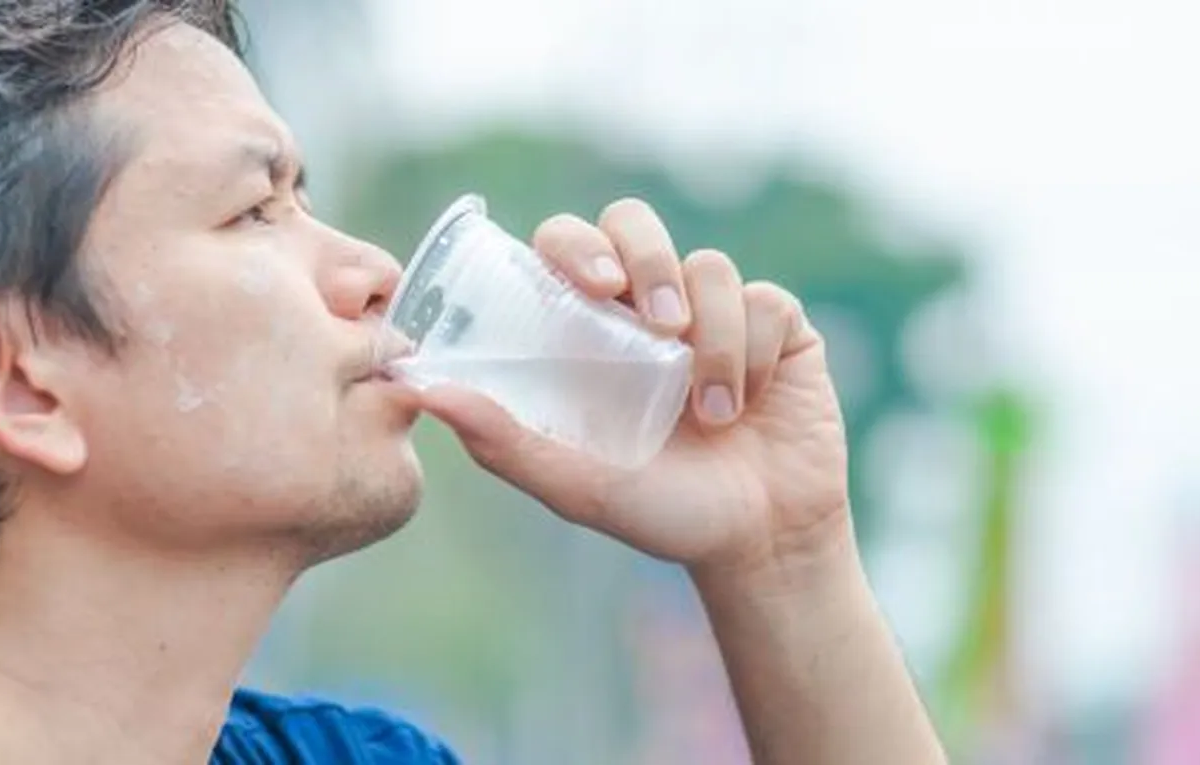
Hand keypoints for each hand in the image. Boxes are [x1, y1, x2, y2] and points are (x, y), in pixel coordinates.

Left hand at [418, 198, 851, 577]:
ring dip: (711, 337)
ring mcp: (714, 311)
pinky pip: (765, 302)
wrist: (755, 542)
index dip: (575, 244)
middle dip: (647, 258)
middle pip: (634, 222)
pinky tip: (747, 405)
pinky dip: (752, 353)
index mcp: (591, 329)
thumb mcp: (574, 483)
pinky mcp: (776, 326)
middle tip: (656, 320)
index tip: (593, 284)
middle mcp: (648, 309)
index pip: (568, 245)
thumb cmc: (659, 512)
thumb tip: (422, 389)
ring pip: (708, 267)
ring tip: (711, 412)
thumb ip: (502, 440)